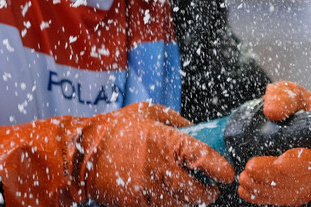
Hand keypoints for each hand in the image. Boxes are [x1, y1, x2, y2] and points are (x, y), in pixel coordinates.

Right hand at [0, 102, 234, 206]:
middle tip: (210, 189)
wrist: (83, 154)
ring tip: (190, 194)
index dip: (219, 168)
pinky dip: (169, 206)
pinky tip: (168, 198)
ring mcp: (148, 189)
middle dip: (208, 193)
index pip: (202, 157)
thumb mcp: (148, 112)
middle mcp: (159, 167)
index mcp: (165, 141)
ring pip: (182, 205)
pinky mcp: (137, 204)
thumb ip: (175, 121)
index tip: (227, 173)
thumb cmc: (116, 129)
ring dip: (189, 202)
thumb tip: (195, 129)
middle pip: (197, 191)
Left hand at [237, 81, 310, 205]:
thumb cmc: (296, 107)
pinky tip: (248, 189)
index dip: (299, 163)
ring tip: (244, 178)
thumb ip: (282, 97)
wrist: (291, 119)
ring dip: (265, 189)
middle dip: (272, 177)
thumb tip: (272, 111)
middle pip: (301, 180)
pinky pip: (284, 199)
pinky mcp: (300, 190)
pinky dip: (264, 196)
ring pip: (290, 193)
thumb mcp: (291, 93)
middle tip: (249, 169)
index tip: (278, 161)